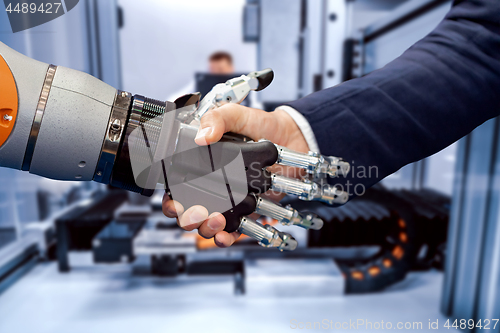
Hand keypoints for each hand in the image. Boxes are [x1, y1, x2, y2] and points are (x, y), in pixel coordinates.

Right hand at [162, 104, 308, 246]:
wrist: (294, 137)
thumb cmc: (262, 125)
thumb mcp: (236, 115)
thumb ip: (218, 119)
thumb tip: (202, 137)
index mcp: (202, 164)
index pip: (177, 187)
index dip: (171, 199)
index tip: (175, 202)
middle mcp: (213, 185)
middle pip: (188, 211)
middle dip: (187, 218)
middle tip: (197, 213)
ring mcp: (230, 199)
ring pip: (207, 224)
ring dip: (207, 228)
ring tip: (216, 220)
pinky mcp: (248, 210)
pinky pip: (233, 230)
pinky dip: (226, 237)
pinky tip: (225, 236)